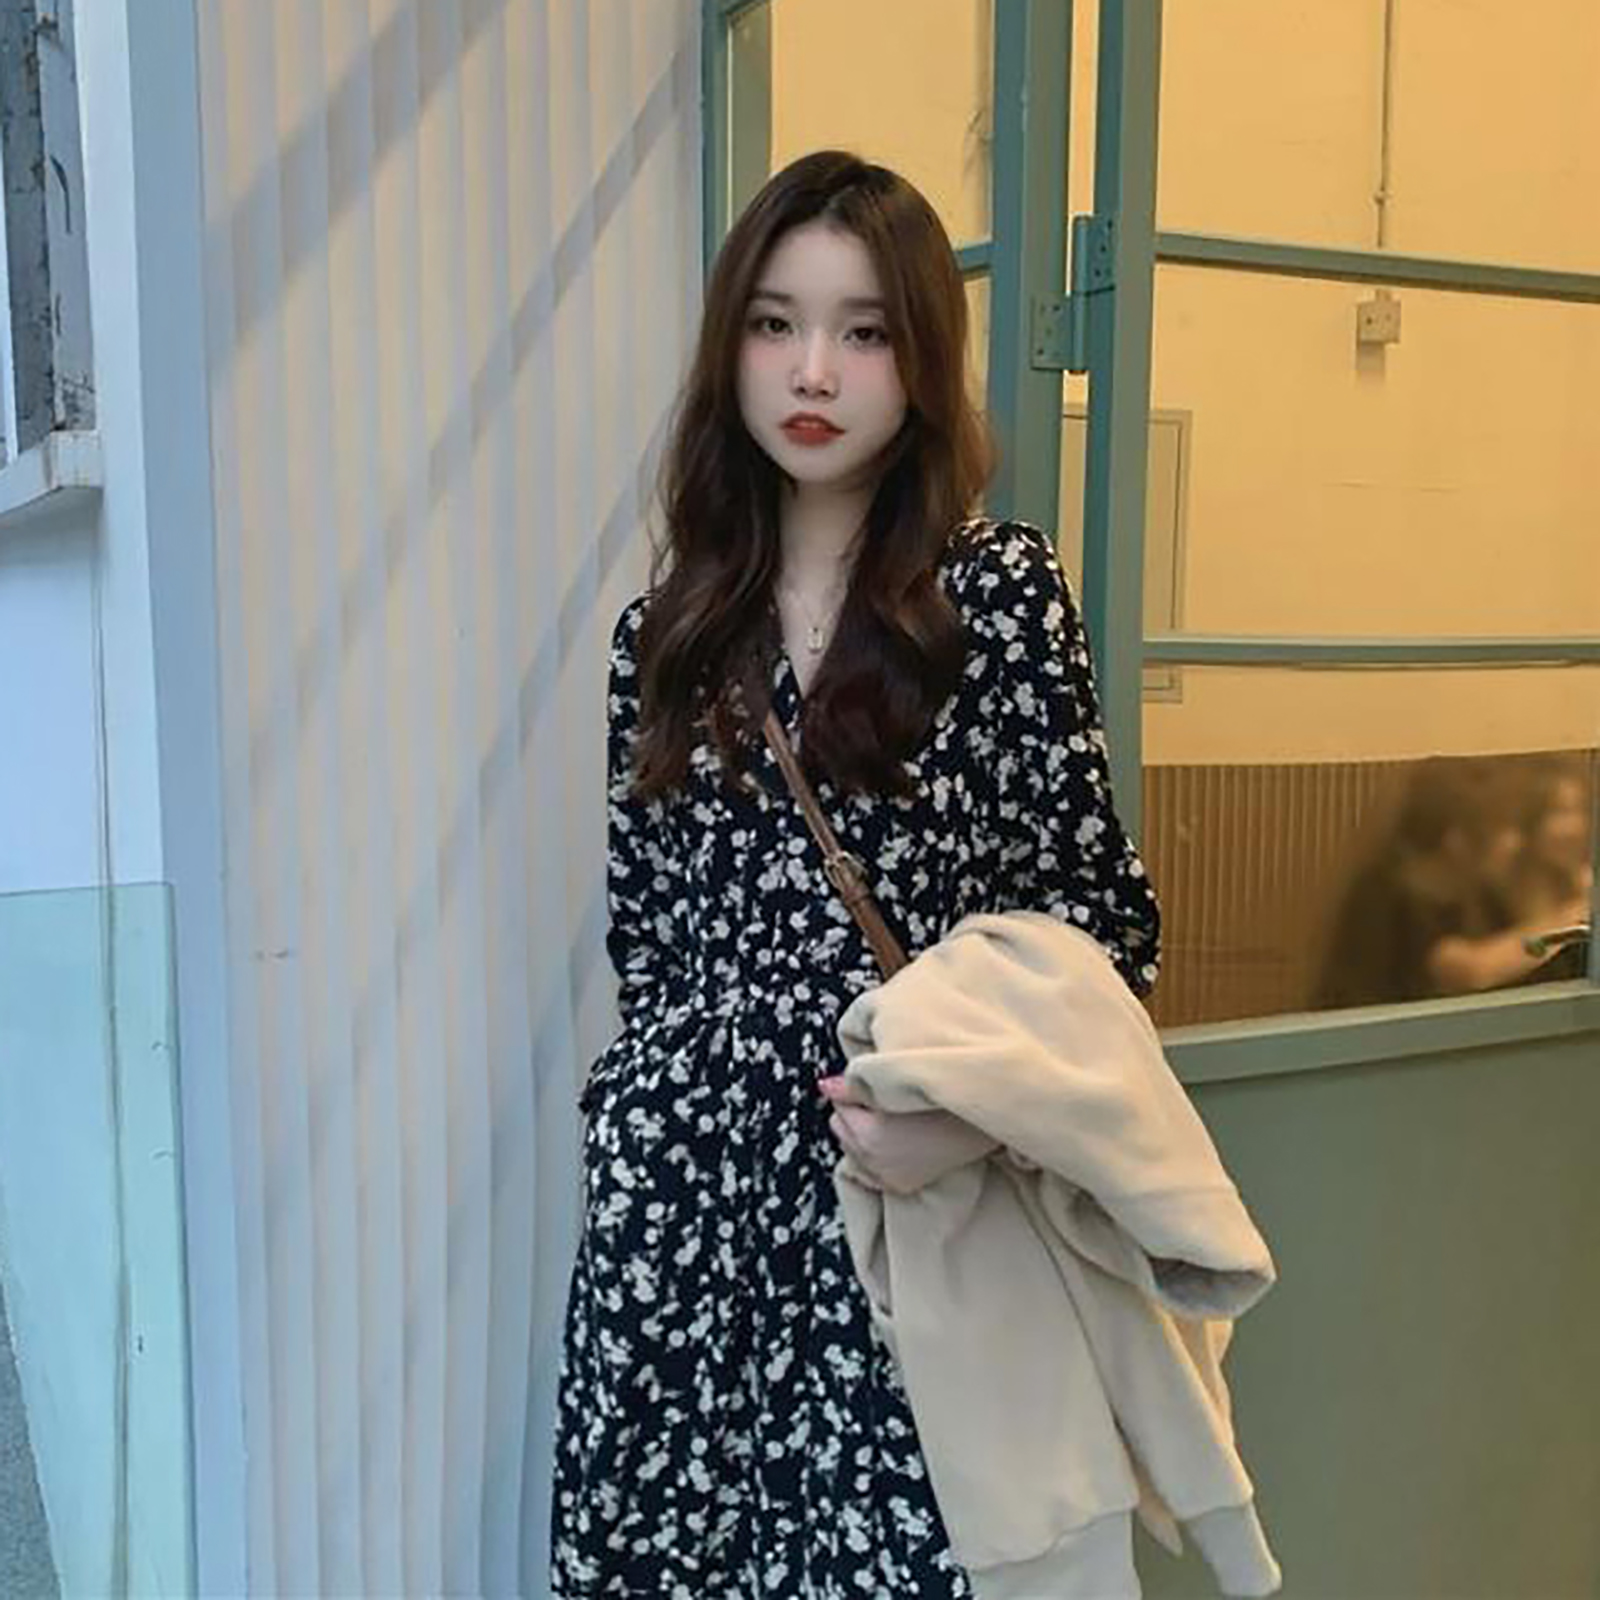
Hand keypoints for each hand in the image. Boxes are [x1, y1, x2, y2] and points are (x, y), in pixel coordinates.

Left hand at [818, 1075, 998, 1195]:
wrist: (980, 1124)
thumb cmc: (941, 1099)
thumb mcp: (895, 1086)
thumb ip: (856, 1085)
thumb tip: (825, 1086)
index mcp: (869, 1134)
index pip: (840, 1104)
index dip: (857, 1091)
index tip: (876, 1087)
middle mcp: (873, 1161)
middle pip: (841, 1129)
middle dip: (855, 1114)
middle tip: (883, 1103)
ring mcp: (886, 1177)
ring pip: (853, 1149)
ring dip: (863, 1135)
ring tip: (892, 1121)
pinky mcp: (899, 1186)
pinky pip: (869, 1169)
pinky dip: (875, 1156)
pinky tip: (896, 1142)